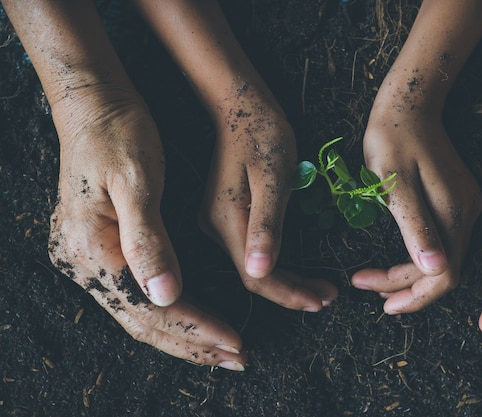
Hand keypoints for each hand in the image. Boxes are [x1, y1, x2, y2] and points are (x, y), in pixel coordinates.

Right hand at [49, 93, 244, 367]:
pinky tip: (193, 317)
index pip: (150, 307)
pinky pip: (136, 297)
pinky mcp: (100, 253)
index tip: (234, 339)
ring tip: (221, 349)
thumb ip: (148, 240)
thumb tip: (165, 296)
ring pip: (139, 315)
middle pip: (142, 322)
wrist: (93, 107)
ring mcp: (88, 261)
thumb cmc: (119, 135)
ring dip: (182, 335)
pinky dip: (169, 312)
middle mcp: (84, 264)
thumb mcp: (137, 181)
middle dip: (192, 343)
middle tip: (237, 357)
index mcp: (92, 249)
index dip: (195, 327)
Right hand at [198, 85, 337, 311]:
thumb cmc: (263, 134)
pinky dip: (278, 262)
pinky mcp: (225, 215)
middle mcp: (215, 228)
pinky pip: (252, 250)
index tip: (320, 301)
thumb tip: (259, 272)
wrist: (240, 106)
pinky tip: (298, 268)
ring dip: (288, 280)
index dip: (288, 294)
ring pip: (254, 266)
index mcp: (226, 221)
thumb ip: (267, 226)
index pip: (256, 277)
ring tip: (321, 288)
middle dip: (292, 291)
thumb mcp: (273, 177)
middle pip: (255, 276)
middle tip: (327, 297)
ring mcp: (217, 222)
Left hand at [352, 91, 481, 312]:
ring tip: (375, 281)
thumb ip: (414, 225)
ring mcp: (465, 206)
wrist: (408, 103)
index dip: (412, 295)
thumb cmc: (392, 137)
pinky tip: (396, 259)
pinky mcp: (457, 198)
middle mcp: (466, 213)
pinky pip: (442, 240)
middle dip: (407, 288)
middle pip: (444, 272)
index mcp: (453, 212)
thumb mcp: (394, 182)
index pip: (442, 276)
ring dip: (411, 276)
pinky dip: (418, 257)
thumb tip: (434, 270)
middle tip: (368, 288)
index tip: (378, 300)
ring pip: (443, 257)